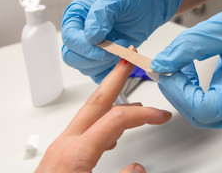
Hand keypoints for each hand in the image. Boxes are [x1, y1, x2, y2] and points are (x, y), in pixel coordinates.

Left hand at [35, 56, 171, 171]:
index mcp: (77, 153)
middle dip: (115, 76)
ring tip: (129, 91)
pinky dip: (102, 119)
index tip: (161, 115)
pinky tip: (111, 129)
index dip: (143, 114)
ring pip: (90, 112)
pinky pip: (85, 128)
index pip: (116, 119)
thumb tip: (138, 169)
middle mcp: (66, 143)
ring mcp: (61, 147)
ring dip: (111, 98)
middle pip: (97, 100)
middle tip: (128, 59)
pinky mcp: (60, 155)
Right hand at [61, 0, 182, 82]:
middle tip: (116, 49)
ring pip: (86, 67)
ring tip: (125, 48)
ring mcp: (92, 48)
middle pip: (73, 57)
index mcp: (76, 16)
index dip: (84, 46)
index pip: (70, 38)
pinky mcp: (104, 60)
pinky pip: (100, 74)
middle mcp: (80, 33)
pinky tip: (125, 60)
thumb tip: (91, 36)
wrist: (151, 3)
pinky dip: (112, 73)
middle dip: (94, 58)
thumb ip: (102, 13)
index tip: (103, 45)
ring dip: (106, 64)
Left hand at [150, 0, 221, 127]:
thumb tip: (161, 63)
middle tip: (166, 70)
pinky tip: (188, 70)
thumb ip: (189, 47)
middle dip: (177, 93)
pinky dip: (190, 89)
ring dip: (182, 92)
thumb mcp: (221, 30)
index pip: (205, 108)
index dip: (180, 93)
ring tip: (177, 67)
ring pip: (200, 112)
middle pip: (200, 115)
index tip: (166, 73)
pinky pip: (205, 103)